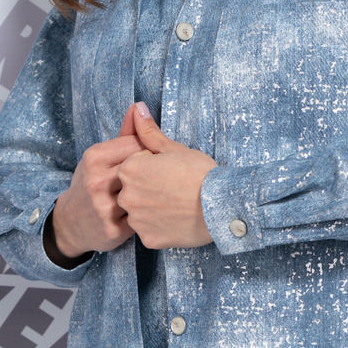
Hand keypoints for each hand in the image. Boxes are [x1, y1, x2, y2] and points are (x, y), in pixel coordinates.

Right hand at [50, 105, 145, 258]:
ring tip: (158, 195)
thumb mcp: (100, 156)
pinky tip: (152, 213)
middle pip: (144, 168)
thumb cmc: (92, 183)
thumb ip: (125, 134)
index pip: (139, 145)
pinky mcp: (113, 229)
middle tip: (160, 180)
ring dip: (156, 195)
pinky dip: (152, 215)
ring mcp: (104, 206)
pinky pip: (144, 218)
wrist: (71, 222)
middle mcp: (97, 180)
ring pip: (146, 194)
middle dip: (156, 174)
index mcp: (95, 157)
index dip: (151, 154)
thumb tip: (139, 107)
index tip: (152, 163)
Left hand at [116, 102, 216, 248]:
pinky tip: (176, 220)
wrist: (221, 204)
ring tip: (176, 204)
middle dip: (148, 189)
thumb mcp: (174, 148)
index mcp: (130, 169)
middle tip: (175, 188)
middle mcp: (127, 195)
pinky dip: (160, 227)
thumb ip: (149, 132)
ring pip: (139, 212)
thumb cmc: (200, 173)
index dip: (153, 167)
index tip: (171, 171)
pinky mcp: (148, 238)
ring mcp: (137, 220)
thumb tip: (136, 109)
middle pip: (133, 190)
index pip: (133, 166)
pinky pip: (149, 231)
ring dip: (152, 209)